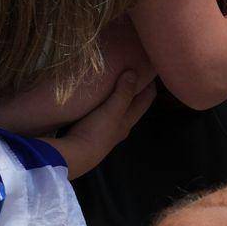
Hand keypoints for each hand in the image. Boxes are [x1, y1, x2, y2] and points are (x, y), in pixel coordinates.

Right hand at [34, 70, 155, 178]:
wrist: (77, 154)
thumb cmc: (97, 131)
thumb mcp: (112, 110)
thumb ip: (123, 93)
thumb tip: (134, 72)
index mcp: (129, 120)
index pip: (145, 100)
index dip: (150, 86)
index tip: (150, 71)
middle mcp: (121, 126)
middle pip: (134, 106)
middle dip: (136, 91)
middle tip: (132, 73)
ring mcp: (107, 130)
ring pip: (119, 111)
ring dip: (120, 98)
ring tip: (115, 83)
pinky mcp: (93, 132)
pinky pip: (105, 114)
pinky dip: (106, 105)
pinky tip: (98, 101)